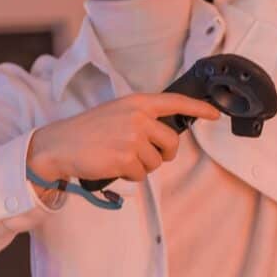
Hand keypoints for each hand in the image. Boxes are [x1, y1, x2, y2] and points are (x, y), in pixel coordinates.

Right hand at [28, 92, 220, 184]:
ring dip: (141, 165)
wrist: (61, 144)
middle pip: (171, 142)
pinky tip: (113, 164)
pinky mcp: (126, 158)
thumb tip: (165, 134)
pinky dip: (130, 174)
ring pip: (156, 161)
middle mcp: (138, 116)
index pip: (174, 102)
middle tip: (142, 153)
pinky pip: (141, 174)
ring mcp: (133, 137)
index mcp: (137, 102)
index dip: (198, 108)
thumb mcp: (118, 112)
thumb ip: (142, 117)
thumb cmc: (89, 130)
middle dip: (163, 153)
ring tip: (119, 156)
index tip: (215, 114)